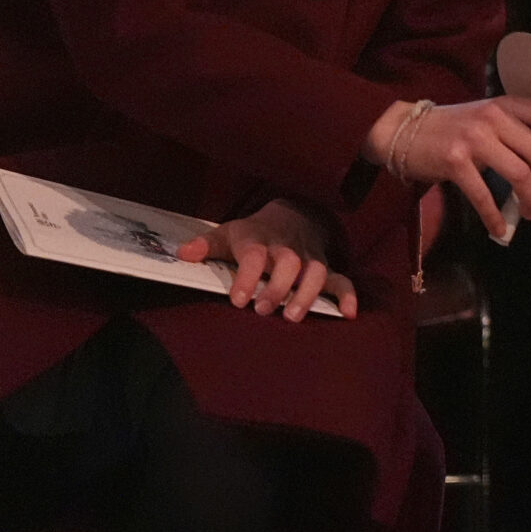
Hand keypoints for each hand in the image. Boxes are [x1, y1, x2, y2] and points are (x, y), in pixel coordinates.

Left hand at [178, 199, 357, 321]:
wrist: (293, 214)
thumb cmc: (254, 233)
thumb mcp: (228, 233)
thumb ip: (206, 245)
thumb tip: (182, 254)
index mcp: (259, 239)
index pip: (254, 254)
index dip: (248, 276)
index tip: (239, 300)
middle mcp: (287, 248)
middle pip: (289, 262)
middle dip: (278, 287)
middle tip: (263, 310)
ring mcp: (310, 258)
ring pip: (316, 271)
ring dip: (307, 293)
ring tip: (293, 317)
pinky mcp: (326, 268)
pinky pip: (342, 279)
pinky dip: (347, 295)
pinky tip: (347, 314)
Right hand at [363, 96, 530, 242]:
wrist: (402, 130)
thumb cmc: (449, 127)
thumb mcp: (484, 116)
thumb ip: (511, 128)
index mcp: (504, 105)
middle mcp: (493, 118)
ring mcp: (474, 139)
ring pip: (520, 174)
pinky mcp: (456, 162)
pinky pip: (485, 196)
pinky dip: (495, 217)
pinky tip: (499, 228)